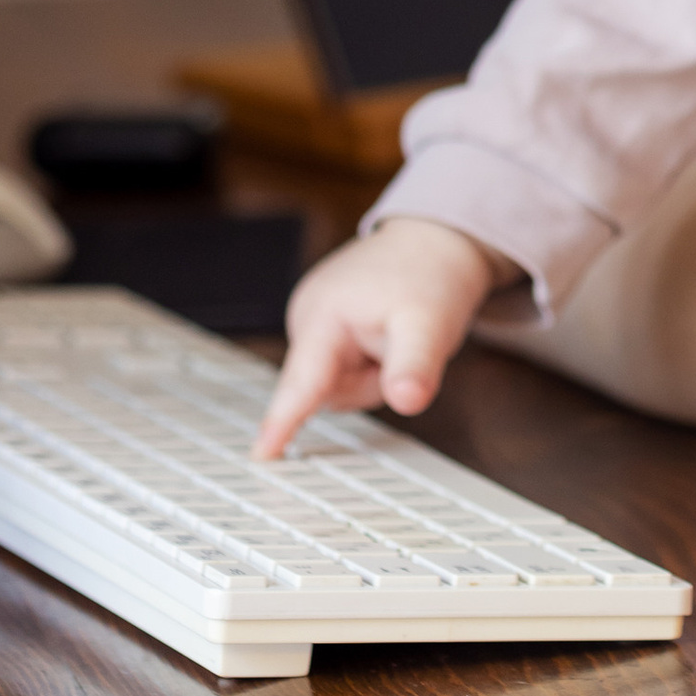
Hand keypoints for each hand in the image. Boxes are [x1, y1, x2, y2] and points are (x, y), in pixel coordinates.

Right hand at [256, 218, 509, 457]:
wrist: (435, 239)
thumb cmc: (430, 277)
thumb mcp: (432, 324)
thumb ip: (415, 366)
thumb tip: (408, 402)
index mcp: (323, 316)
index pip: (301, 384)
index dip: (282, 422)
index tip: (260, 456)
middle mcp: (307, 318)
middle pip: (327, 391)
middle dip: (371, 382)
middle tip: (400, 346)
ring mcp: (313, 321)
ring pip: (337, 383)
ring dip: (372, 373)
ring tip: (393, 334)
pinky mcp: (324, 326)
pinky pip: (342, 368)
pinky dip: (369, 361)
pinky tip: (383, 333)